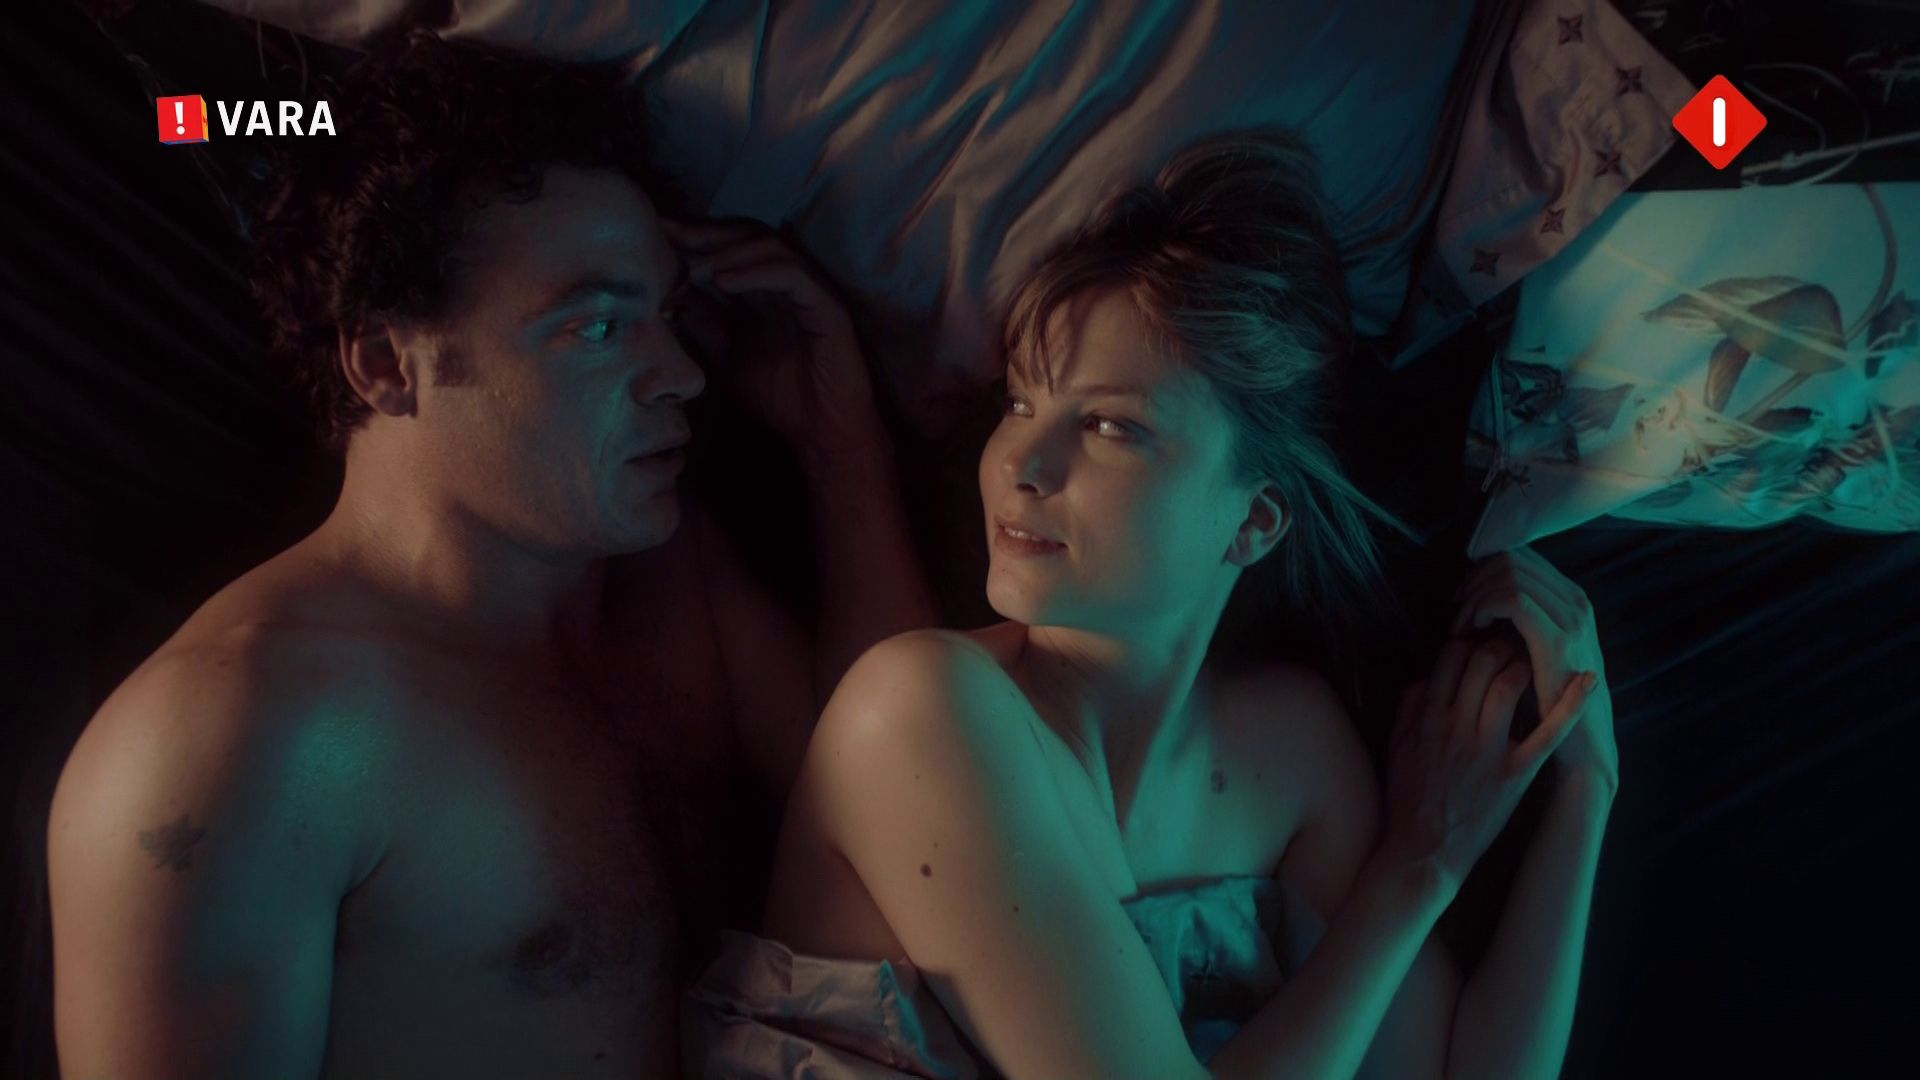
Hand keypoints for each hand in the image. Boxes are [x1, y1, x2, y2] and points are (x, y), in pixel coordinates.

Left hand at [660, 218, 882, 457]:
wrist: (821, 433)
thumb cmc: (781, 398)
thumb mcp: (727, 354)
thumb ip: (705, 323)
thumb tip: (671, 294)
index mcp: (764, 293)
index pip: (728, 251)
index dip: (692, 240)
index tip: (655, 235)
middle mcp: (786, 284)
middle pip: (746, 236)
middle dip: (704, 234)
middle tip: (668, 234)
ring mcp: (809, 292)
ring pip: (770, 247)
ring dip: (728, 251)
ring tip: (695, 266)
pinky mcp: (828, 307)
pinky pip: (793, 275)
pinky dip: (757, 272)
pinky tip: (725, 280)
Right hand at [1382, 632, 1595, 894]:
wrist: (1423, 851)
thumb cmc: (1408, 800)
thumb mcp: (1397, 748)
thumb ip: (1408, 709)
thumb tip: (1425, 676)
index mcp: (1427, 718)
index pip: (1450, 658)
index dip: (1469, 640)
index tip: (1481, 638)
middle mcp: (1456, 726)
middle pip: (1482, 662)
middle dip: (1500, 644)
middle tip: (1512, 643)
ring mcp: (1486, 749)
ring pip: (1509, 684)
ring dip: (1524, 662)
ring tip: (1533, 660)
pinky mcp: (1515, 773)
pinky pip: (1547, 732)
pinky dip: (1571, 704)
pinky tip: (1588, 680)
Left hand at [1452, 546, 1618, 793]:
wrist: (1582, 741)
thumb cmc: (1551, 698)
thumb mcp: (1537, 647)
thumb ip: (1521, 616)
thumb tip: (1477, 586)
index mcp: (1571, 598)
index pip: (1520, 556)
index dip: (1484, 569)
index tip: (1463, 596)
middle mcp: (1577, 602)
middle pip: (1512, 560)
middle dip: (1476, 580)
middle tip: (1457, 607)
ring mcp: (1572, 619)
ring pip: (1509, 575)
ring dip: (1476, 595)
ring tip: (1461, 625)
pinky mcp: (1558, 641)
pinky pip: (1512, 600)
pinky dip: (1483, 608)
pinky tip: (1471, 632)